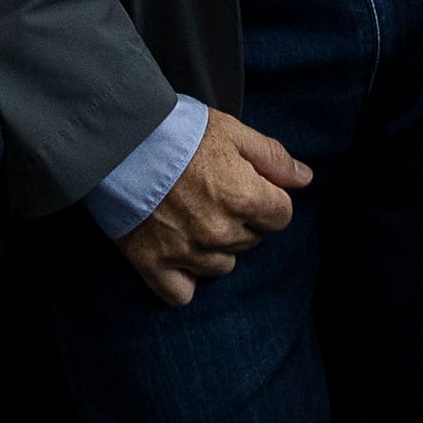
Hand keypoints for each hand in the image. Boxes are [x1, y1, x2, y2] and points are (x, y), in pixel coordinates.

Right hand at [115, 107, 310, 305]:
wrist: (119, 139)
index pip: (282, 215)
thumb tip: (304, 179)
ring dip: (216, 246)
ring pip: (223, 265)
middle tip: (212, 192)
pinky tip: (179, 254)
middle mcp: (221, 232)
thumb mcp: (232, 130)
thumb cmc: (178, 130)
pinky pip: (183, 293)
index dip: (267, 197)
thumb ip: (272, 158)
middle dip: (242, 219)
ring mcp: (188, 252)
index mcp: (246, 197)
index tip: (245, 182)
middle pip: (252, 239)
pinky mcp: (154, 264)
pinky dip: (185, 279)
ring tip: (193, 216)